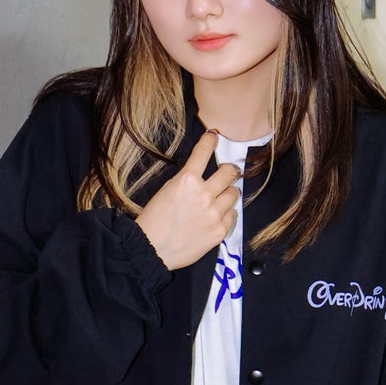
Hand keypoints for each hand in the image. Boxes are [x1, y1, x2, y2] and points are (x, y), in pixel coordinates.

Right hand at [135, 131, 240, 270]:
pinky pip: (233, 215)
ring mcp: (214, 214)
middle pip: (229, 173)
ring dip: (227, 193)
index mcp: (186, 180)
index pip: (203, 153)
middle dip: (229, 170)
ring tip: (219, 199)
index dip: (210, 141)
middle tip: (228, 172)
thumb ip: (187, 181)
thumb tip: (201, 173)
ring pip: (234, 194)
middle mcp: (203, 194)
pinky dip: (226, 213)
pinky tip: (216, 216)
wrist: (151, 249)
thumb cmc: (154, 219)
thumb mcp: (166, 190)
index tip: (214, 136)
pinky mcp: (219, 231)